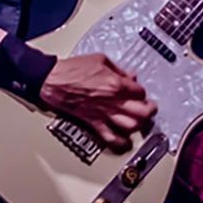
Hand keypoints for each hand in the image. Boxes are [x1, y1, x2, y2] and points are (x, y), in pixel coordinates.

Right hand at [38, 54, 156, 150]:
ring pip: (131, 126)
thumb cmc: (72, 70)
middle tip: (149, 109)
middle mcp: (113, 101)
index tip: (138, 92)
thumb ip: (119, 69)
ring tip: (139, 122)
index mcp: (115, 83)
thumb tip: (130, 76)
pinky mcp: (93, 123)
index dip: (141, 92)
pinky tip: (124, 141)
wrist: (52, 80)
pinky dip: (120, 142)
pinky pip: (110, 138)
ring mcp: (103, 114)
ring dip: (138, 125)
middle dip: (149, 110)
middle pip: (143, 112)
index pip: (141, 92)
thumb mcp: (100, 60)